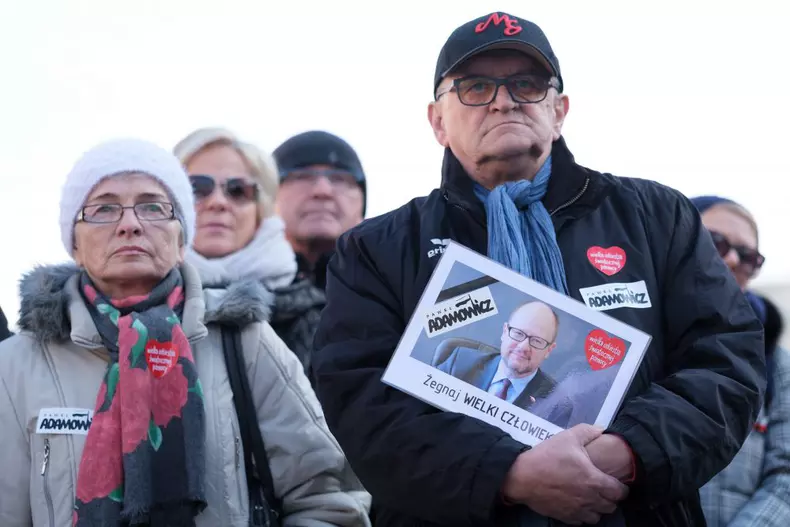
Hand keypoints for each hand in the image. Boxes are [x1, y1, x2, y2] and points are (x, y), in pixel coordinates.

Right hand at [501, 424, 628, 525]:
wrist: (522, 476)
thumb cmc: (547, 456)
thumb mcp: (568, 437)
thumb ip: (588, 431)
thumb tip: (602, 429)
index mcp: (594, 480)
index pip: (620, 492)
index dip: (622, 488)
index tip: (618, 483)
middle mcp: (589, 499)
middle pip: (611, 507)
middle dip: (611, 499)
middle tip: (604, 489)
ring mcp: (577, 510)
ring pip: (597, 517)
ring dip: (597, 509)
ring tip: (592, 499)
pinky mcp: (564, 517)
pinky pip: (581, 522)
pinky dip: (582, 515)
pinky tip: (577, 505)